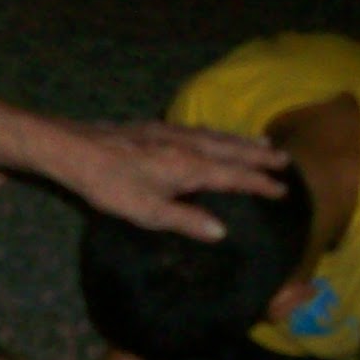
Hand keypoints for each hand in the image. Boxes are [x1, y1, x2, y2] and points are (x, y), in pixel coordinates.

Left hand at [58, 121, 287, 241]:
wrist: (74, 148)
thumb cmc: (109, 184)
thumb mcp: (147, 211)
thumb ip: (185, 221)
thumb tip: (221, 232)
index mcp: (189, 167)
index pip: (235, 175)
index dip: (260, 183)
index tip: (283, 190)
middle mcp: (187, 144)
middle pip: (232, 149)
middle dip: (259, 156)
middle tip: (285, 161)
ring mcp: (171, 132)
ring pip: (217, 136)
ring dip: (242, 141)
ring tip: (262, 144)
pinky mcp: (156, 128)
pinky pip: (200, 130)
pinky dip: (218, 134)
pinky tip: (214, 135)